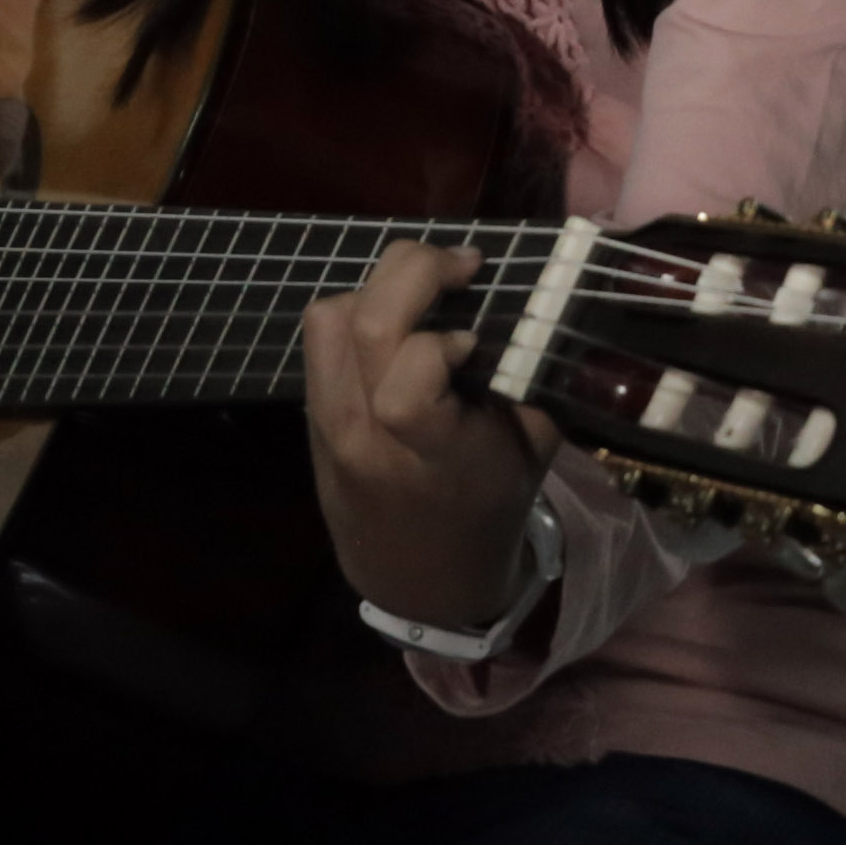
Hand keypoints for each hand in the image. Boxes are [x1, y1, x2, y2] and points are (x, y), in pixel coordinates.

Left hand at [302, 242, 558, 633]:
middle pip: (361, 322)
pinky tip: (395, 320)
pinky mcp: (311, 413)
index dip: (444, 337)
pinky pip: (319, 338)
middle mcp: (365, 433)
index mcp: (428, 453)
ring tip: (425, 291)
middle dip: (415, 269)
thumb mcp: (531, 453)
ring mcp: (328, 422)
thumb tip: (534, 298)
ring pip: (329, 318)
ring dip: (379, 287)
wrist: (419, 579)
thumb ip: (530, 378)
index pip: (411, 369)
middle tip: (461, 266)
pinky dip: (355, 310)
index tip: (476, 339)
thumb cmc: (489, 510)